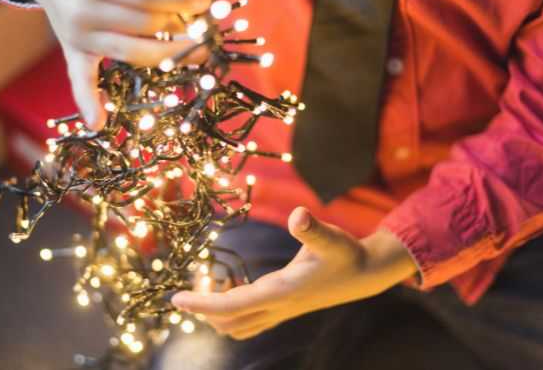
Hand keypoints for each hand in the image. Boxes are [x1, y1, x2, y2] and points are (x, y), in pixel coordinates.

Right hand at [16, 0, 210, 128]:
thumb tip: (188, 0)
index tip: (204, 0)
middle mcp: (85, 14)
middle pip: (145, 25)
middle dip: (182, 25)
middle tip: (205, 26)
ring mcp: (79, 39)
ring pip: (133, 53)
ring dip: (171, 54)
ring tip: (199, 51)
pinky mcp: (75, 55)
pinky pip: (81, 81)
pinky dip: (88, 102)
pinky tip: (98, 123)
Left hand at [172, 207, 416, 339]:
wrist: (365, 275)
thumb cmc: (346, 253)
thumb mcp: (332, 238)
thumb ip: (313, 229)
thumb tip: (298, 215)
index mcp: (281, 292)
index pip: (232, 306)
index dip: (202, 303)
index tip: (176, 298)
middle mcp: (278, 307)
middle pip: (229, 322)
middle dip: (204, 310)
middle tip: (190, 286)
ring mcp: (280, 312)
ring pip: (239, 326)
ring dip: (217, 313)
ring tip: (210, 285)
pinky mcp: (283, 309)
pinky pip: (249, 321)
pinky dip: (232, 312)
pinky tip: (233, 286)